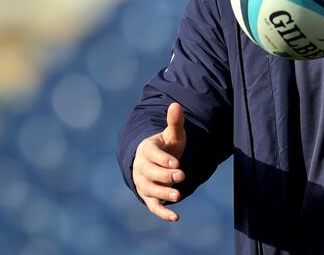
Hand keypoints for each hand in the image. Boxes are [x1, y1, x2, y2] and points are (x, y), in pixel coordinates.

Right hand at [132, 102, 186, 221]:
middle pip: (149, 174)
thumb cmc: (166, 146)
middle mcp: (141, 167)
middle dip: (165, 176)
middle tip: (182, 176)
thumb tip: (176, 105)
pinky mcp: (148, 196)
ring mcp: (143, 183)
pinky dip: (162, 212)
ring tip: (178, 196)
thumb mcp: (172, 134)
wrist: (157, 161)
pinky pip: (153, 205)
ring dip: (163, 194)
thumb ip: (174, 122)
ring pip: (149, 190)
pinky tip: (176, 217)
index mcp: (146, 150)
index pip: (151, 155)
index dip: (163, 160)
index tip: (177, 164)